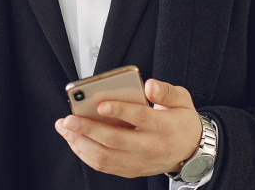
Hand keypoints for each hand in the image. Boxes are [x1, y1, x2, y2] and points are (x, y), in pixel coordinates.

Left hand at [54, 78, 201, 177]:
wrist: (190, 150)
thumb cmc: (180, 120)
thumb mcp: (182, 100)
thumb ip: (166, 91)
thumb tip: (149, 85)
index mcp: (165, 127)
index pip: (140, 118)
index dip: (120, 110)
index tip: (100, 104)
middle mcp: (151, 148)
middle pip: (116, 140)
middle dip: (89, 129)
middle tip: (69, 119)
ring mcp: (140, 162)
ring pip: (105, 156)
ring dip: (81, 143)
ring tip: (64, 128)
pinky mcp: (131, 170)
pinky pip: (103, 165)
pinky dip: (85, 153)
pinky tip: (73, 139)